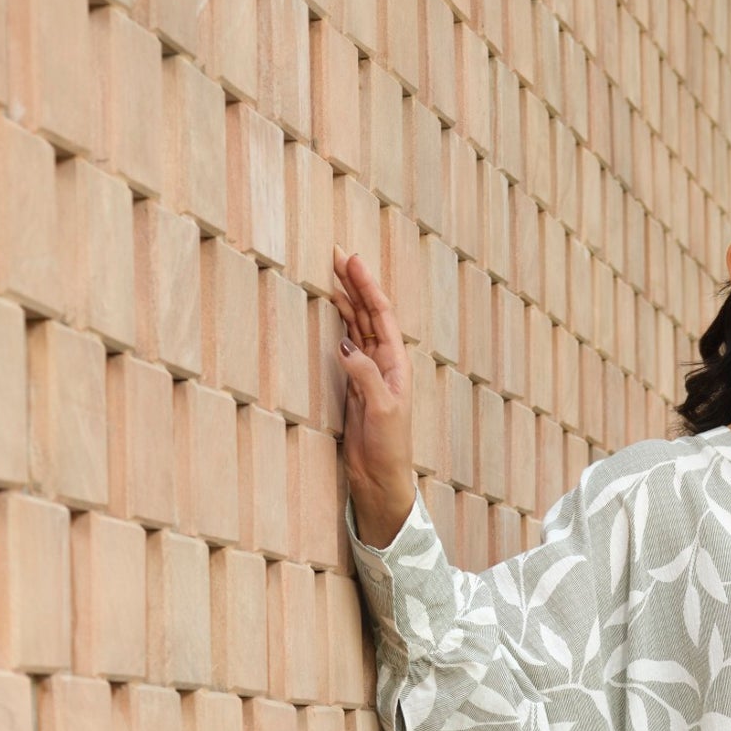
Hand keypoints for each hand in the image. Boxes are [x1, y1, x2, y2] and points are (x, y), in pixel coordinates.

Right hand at [330, 246, 415, 547]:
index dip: (367, 287)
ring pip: (359, 325)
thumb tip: (347, 345)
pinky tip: (334, 308)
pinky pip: (348, 344)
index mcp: (397, 364)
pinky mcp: (355, 383)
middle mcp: (385, 363)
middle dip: (356, 284)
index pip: (382, 316)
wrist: (379, 477)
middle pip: (370, 314)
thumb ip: (365, 376)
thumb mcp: (380, 410)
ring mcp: (369, 372)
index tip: (352, 261)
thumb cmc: (388, 447)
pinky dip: (341, 323)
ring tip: (334, 273)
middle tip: (339, 254)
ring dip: (348, 299)